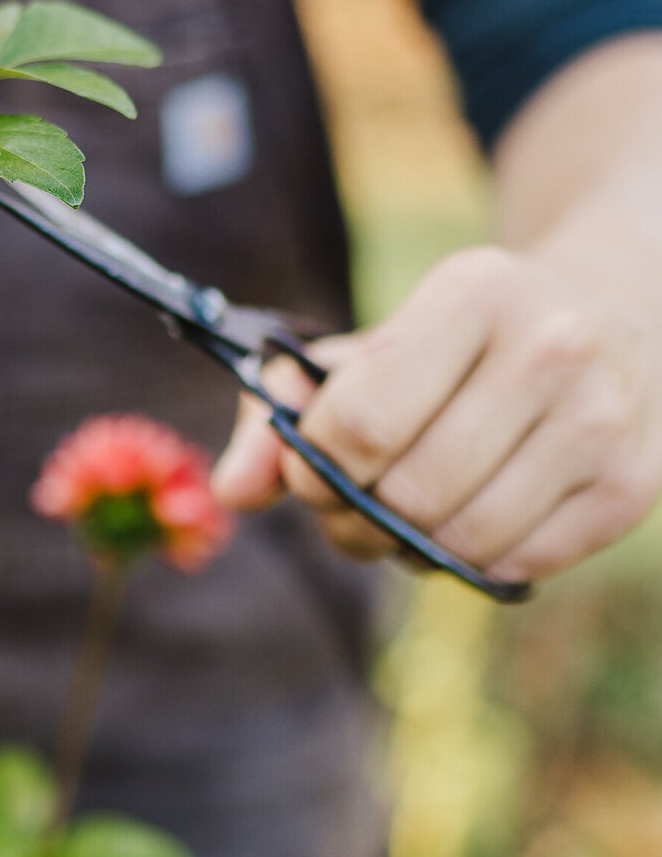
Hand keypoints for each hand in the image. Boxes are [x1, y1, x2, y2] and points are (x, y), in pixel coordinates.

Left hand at [211, 244, 661, 583]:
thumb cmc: (468, 338)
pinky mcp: (633, 487)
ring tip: (400, 521)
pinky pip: (520, 564)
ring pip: (464, 538)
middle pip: (409, 490)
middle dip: (354, 518)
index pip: (361, 419)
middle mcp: (550, 349)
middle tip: (348, 510)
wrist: (618, 315)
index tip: (309, 469)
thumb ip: (289, 402)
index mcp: (475, 291)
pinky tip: (466, 523)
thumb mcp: (380, 342)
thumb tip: (234, 489)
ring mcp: (602, 420)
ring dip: (409, 550)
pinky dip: (474, 561)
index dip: (314, 465)